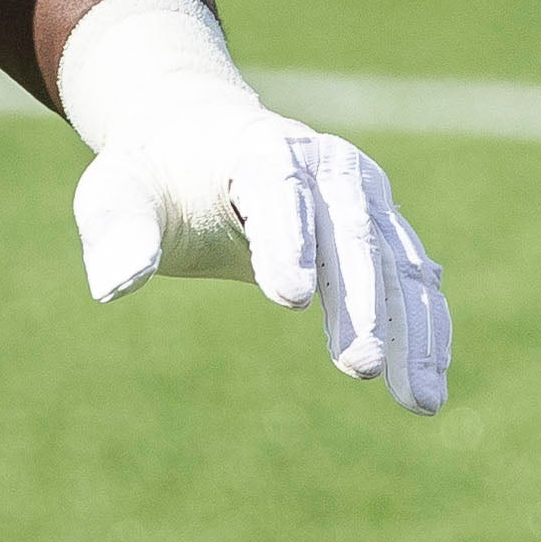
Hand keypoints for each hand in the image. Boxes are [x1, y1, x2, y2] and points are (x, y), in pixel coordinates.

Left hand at [56, 0, 449, 417]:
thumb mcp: (115, 194)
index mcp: (258, 145)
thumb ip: (116, 233)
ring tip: (417, 401)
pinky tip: (428, 386)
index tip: (291, 301)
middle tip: (358, 368)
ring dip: (409, 330)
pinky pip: (412, 282)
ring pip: (396, 261)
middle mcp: (326, 164)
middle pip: (350, 228)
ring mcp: (362, 196)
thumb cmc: (153, 177)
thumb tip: (112, 286)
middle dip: (358, 300)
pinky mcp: (380, 229)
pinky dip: (424, 331)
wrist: (198, 140)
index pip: (278, 187)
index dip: (288, 239)